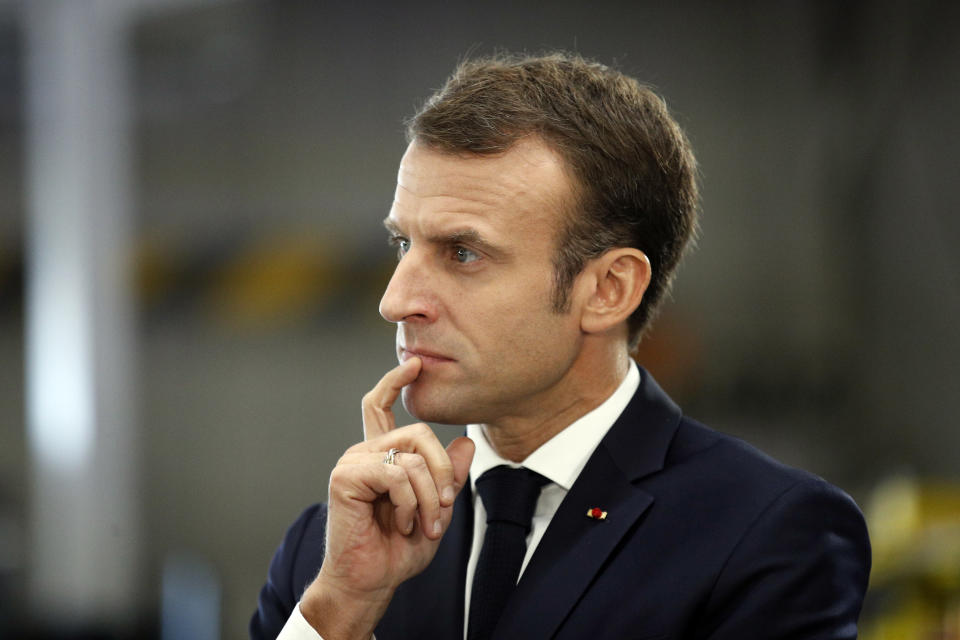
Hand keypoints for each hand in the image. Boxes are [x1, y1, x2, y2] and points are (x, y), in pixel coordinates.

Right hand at [300, 358, 474, 638]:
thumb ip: (449, 476)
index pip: (381, 405)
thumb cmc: (398, 549)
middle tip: (445, 507)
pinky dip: (408, 503)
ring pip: (412, 457)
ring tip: (423, 525)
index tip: (415, 363)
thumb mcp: (437, 508)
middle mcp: (365, 452)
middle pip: (419, 433)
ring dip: (428, 497)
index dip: (395, 381)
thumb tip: (465, 442)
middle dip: (442, 472)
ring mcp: (353, 461)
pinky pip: (396, 474)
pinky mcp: (345, 477)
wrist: (372, 581)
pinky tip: (399, 523)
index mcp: (381, 455)